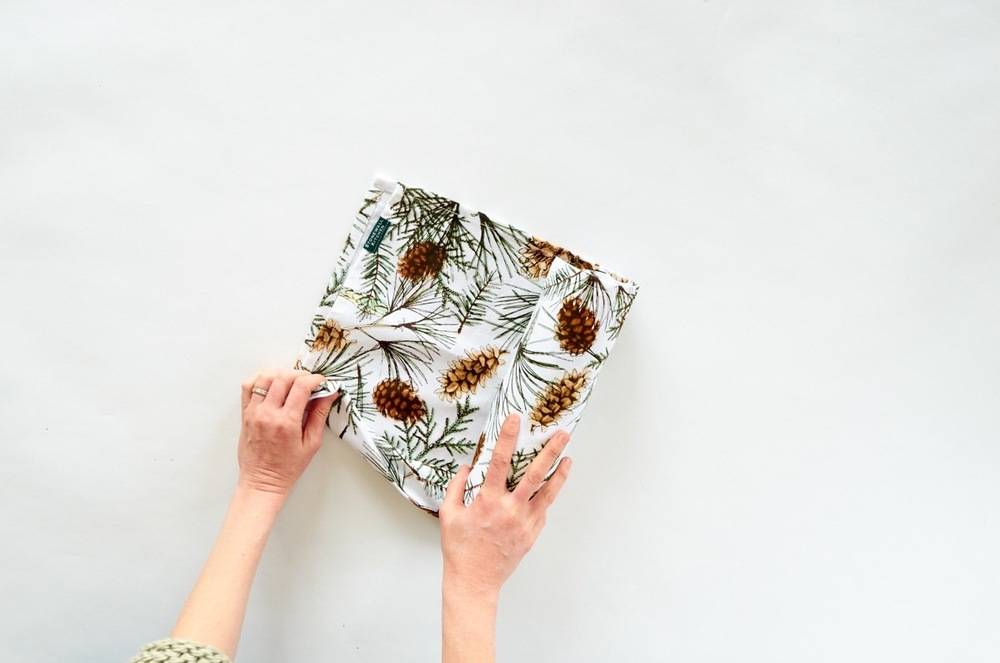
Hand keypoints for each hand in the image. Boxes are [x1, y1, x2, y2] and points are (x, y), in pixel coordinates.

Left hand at [237, 369, 338, 496]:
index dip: (314, 379)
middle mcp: (268, 414)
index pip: (301, 386)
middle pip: (283, 378)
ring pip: (265, 377)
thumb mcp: (311, 443)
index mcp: (287, 422)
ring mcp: (254, 412)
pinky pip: (248, 386)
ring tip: (291, 382)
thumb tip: (329, 394)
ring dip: (281, 374)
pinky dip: (260, 379)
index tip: (321, 382)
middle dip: (300, 375)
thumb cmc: (288, 467)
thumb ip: (319, 415)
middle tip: (308, 382)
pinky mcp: (245, 414)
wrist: (262, 481)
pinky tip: (271, 383)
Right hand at [440, 412, 572, 600]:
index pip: (500, 461)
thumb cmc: (459, 548)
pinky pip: (542, 511)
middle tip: (563, 434)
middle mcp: (511, 509)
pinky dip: (546, 498)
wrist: (475, 581)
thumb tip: (467, 467)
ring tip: (569, 458)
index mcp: (488, 501)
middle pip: (536, 474)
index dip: (508, 438)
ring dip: (560, 473)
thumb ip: (456, 487)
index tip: (516, 419)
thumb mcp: (448, 514)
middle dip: (551, 451)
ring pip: (548, 493)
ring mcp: (525, 523)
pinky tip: (548, 488)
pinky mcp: (532, 534)